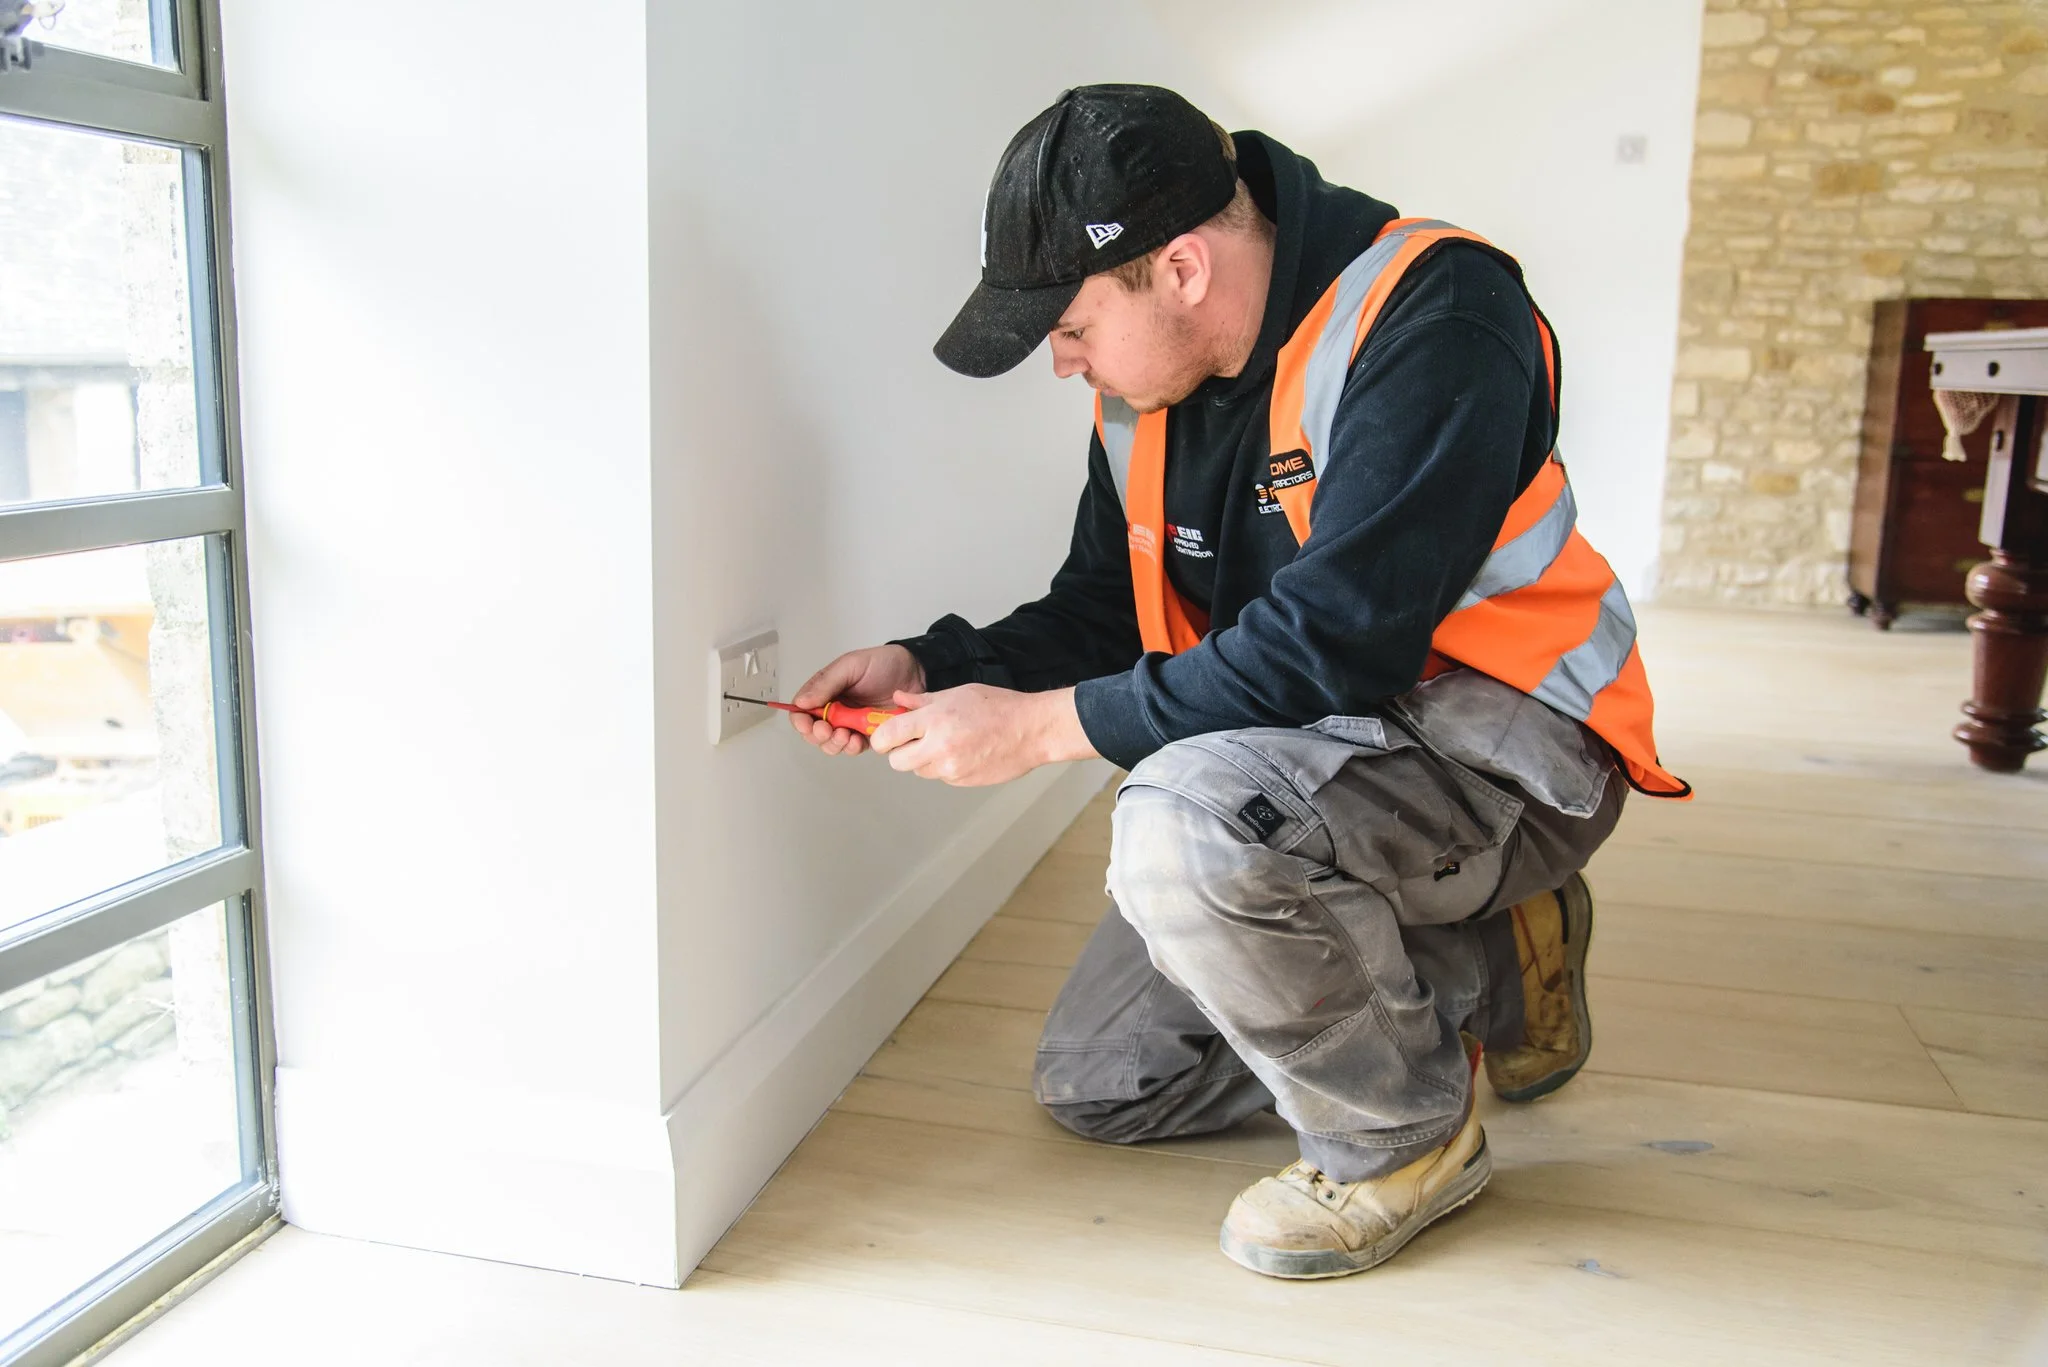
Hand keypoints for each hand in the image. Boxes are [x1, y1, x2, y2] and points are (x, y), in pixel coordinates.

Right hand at [789, 644, 925, 755]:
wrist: (916, 671)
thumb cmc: (882, 663)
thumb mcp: (850, 666)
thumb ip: (826, 683)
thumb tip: (801, 702)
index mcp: (825, 692)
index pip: (802, 711)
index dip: (801, 721)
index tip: (807, 724)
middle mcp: (835, 710)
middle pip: (814, 733)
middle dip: (818, 736)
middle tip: (828, 731)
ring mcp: (851, 724)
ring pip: (832, 744)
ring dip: (834, 744)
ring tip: (845, 735)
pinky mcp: (868, 734)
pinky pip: (854, 747)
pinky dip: (852, 748)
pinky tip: (857, 740)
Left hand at [870, 685, 1094, 785]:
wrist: (1032, 730)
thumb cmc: (999, 706)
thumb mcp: (958, 694)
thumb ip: (923, 701)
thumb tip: (898, 700)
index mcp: (935, 720)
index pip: (887, 736)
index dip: (881, 738)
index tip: (886, 736)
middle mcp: (939, 747)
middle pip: (897, 762)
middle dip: (900, 752)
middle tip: (915, 740)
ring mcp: (951, 768)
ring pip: (919, 771)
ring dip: (924, 760)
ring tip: (948, 743)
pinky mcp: (962, 782)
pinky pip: (940, 777)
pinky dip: (944, 768)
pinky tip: (964, 752)